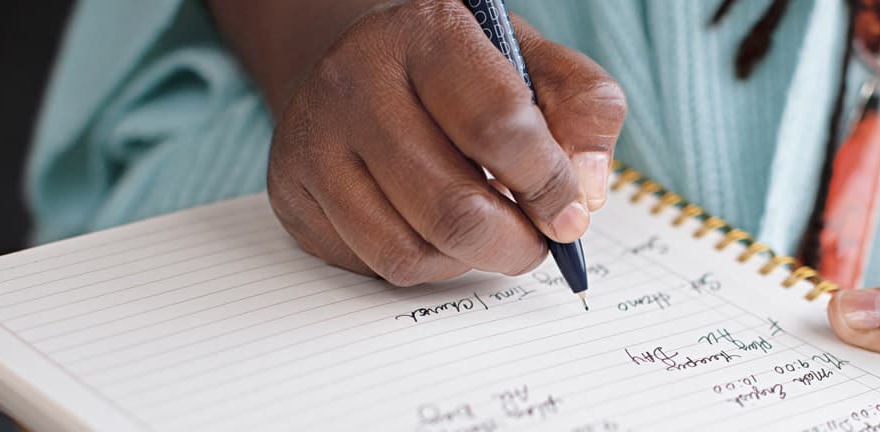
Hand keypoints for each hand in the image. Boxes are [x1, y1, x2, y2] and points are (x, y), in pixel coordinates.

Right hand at [263, 0, 625, 284]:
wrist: (363, 66)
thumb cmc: (463, 73)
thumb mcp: (534, 64)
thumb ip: (584, 110)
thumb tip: (586, 192)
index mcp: (427, 33)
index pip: (500, 127)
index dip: (549, 184)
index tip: (571, 211)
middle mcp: (356, 80)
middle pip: (454, 208)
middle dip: (516, 243)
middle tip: (539, 239)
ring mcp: (314, 139)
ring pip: (412, 251)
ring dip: (472, 259)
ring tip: (492, 230)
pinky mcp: (293, 193)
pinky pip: (378, 265)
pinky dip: (428, 265)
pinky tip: (439, 231)